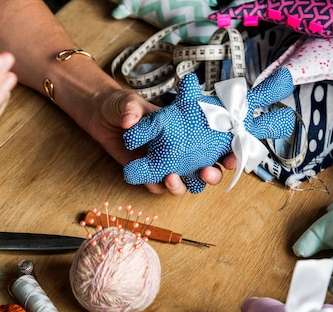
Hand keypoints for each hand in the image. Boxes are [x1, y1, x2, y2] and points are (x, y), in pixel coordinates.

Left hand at [88, 89, 235, 195]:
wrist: (100, 116)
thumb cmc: (122, 105)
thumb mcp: (129, 102)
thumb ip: (132, 110)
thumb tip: (130, 122)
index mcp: (187, 130)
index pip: (215, 143)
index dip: (228, 153)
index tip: (232, 157)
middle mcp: (180, 150)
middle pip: (205, 171)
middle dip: (211, 176)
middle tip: (205, 172)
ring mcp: (164, 163)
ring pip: (184, 183)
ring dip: (183, 186)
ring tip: (173, 179)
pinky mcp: (146, 173)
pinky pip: (157, 187)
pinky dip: (158, 188)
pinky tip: (154, 182)